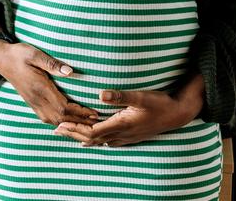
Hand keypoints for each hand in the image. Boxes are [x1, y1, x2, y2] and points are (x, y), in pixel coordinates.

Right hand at [0, 39, 99, 125]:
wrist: (1, 59)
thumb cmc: (19, 54)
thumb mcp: (35, 54)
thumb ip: (52, 64)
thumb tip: (70, 71)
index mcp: (39, 89)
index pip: (63, 107)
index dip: (80, 113)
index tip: (94, 113)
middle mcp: (37, 100)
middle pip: (61, 118)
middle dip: (80, 122)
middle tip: (98, 123)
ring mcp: (33, 104)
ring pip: (55, 121)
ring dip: (72, 125)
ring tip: (88, 125)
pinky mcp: (32, 103)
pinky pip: (49, 119)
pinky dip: (62, 123)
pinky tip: (71, 123)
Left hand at [53, 79, 203, 146]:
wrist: (178, 114)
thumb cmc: (160, 103)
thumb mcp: (141, 96)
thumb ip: (121, 96)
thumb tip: (100, 95)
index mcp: (121, 125)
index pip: (91, 131)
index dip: (75, 128)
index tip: (60, 124)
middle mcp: (122, 134)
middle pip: (92, 139)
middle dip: (73, 134)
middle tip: (56, 130)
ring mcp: (126, 137)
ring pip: (99, 141)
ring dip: (82, 137)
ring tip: (69, 134)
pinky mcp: (131, 136)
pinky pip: (108, 141)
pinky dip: (95, 139)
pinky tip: (92, 139)